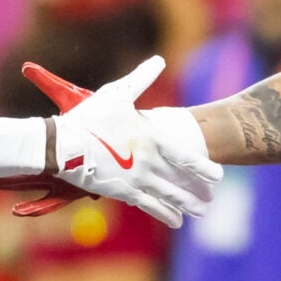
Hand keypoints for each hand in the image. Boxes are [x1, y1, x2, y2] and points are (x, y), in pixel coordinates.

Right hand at [36, 58, 223, 227]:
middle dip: (199, 191)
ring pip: (170, 196)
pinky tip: (175, 220)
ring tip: (200, 211)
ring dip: (187, 205)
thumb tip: (159, 60)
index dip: (205, 169)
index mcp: (153, 138)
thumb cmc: (90, 117)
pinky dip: (165, 214)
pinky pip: (149, 206)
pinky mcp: (122, 192)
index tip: (218, 176)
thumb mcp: (118, 94)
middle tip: (210, 199)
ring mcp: (137, 179)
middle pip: (182, 181)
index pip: (188, 157)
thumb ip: (142, 78)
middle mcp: (150, 162)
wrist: (63, 145)